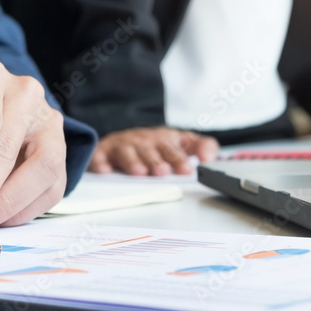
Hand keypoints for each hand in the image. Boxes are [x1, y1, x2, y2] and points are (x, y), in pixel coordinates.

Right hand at [90, 127, 218, 175]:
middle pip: (150, 151)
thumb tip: (210, 156)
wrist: (124, 138)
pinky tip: (105, 170)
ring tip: (140, 172)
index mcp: (163, 139)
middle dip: (156, 160)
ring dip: (133, 162)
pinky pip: (100, 157)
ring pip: (127, 153)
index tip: (187, 170)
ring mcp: (122, 146)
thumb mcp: (181, 142)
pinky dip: (101, 163)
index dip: (180, 159)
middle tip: (162, 171)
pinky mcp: (103, 152)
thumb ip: (202, 146)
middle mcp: (143, 141)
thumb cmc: (155, 145)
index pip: (173, 149)